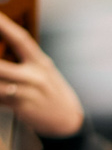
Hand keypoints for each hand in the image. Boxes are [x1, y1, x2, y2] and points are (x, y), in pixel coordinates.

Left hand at [0, 15, 84, 139]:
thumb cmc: (54, 95)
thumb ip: (26, 60)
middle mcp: (35, 76)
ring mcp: (29, 92)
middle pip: (1, 66)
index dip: (6, 26)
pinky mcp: (23, 106)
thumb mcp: (46, 72)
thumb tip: (5, 47)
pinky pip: (0, 99)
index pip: (21, 40)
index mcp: (40, 63)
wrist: (68, 123)